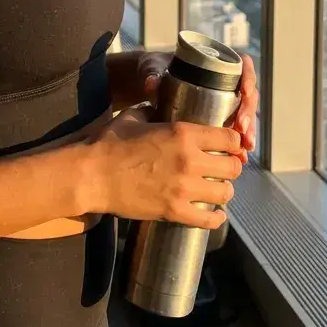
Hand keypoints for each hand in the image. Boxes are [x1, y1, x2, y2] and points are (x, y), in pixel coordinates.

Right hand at [92, 111, 242, 227]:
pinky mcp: (175, 211)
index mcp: (183, 133)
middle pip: (233, 167)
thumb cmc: (110, 144)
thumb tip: (157, 107)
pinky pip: (208, 220)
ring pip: (225, 194)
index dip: (232, 142)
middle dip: (231, 167)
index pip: (228, 138)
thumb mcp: (133, 117)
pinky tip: (215, 215)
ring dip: (222, 191)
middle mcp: (190, 160)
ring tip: (214, 190)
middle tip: (222, 169)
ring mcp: (184, 188)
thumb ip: (152, 110)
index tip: (229, 146)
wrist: (93, 175)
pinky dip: (215, 219)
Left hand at [138, 50, 257, 161]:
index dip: (248, 78)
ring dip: (248, 131)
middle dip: (248, 113)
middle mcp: (225, 81)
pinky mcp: (219, 117)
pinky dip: (240, 142)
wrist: (149, 81)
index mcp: (214, 63)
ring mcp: (224, 100)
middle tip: (241, 129)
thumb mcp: (154, 68)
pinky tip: (241, 155)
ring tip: (245, 148)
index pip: (242, 67)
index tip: (244, 91)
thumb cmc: (155, 68)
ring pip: (246, 114)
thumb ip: (153, 74)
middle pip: (248, 96)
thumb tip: (151, 83)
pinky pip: (236, 129)